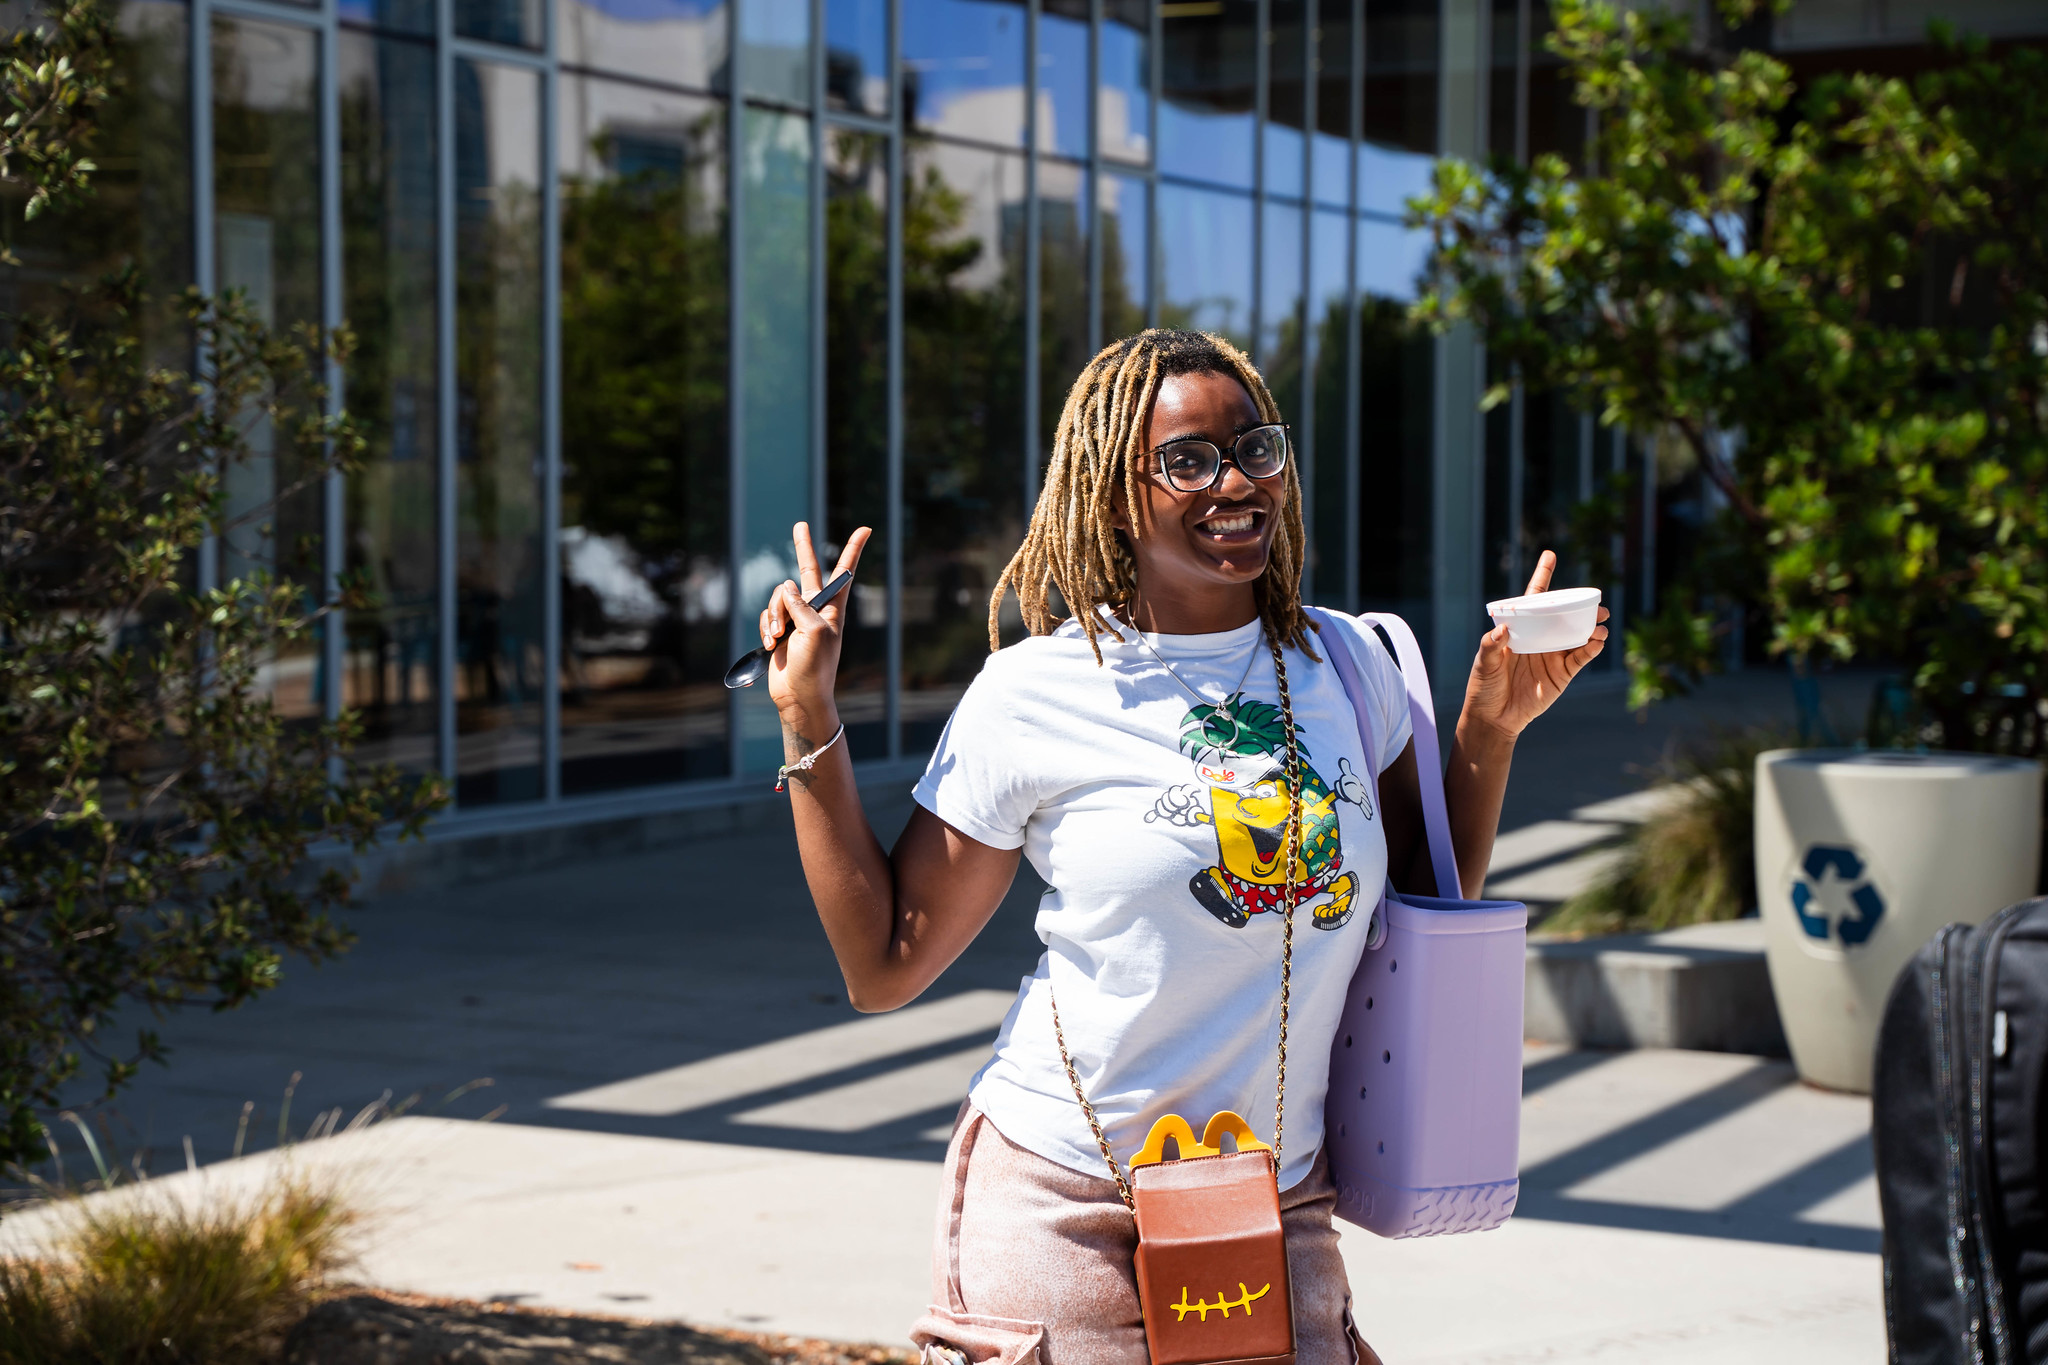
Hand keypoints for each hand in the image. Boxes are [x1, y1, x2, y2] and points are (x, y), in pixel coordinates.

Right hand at [761, 522, 870, 739]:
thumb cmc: (815, 666)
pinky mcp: (779, 629)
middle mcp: (815, 608)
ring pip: (778, 597)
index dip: (854, 549)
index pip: (844, 572)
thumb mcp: (814, 631)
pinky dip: (766, 627)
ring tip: (778, 637)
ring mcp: (796, 618)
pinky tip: (770, 643)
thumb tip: (785, 587)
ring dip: (774, 615)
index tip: (866, 529)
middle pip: (807, 570)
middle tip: (800, 525)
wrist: (799, 695)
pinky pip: (767, 615)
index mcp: (833, 607)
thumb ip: (800, 604)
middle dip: (803, 548)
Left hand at [1460, 550, 1608, 743]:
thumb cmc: (1484, 687)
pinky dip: (1590, 648)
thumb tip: (1503, 630)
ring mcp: (1553, 655)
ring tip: (1600, 620)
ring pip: (1577, 635)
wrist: (1493, 718)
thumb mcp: (1483, 663)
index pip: (1534, 599)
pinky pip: (1580, 658)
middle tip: (1596, 601)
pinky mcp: (1562, 674)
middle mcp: (1540, 639)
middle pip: (1563, 615)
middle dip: (1581, 606)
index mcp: (1521, 630)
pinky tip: (1597, 640)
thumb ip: (1491, 646)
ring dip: (1591, 626)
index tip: (1550, 555)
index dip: (1542, 577)